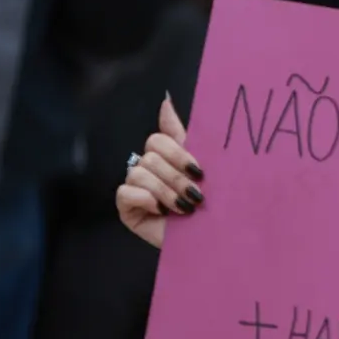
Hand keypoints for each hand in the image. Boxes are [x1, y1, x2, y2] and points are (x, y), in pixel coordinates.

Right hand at [116, 95, 203, 248]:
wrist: (214, 237)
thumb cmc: (213, 203)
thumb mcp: (204, 164)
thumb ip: (182, 134)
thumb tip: (165, 100)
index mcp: (166, 157)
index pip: (158, 139)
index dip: (178, 152)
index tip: (199, 169)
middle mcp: (148, 169)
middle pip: (150, 155)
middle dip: (177, 176)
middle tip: (196, 194)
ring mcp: (136, 189)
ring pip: (139, 173)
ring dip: (166, 190)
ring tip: (184, 206)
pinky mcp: (128, 209)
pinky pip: (125, 192)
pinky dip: (145, 199)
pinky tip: (161, 210)